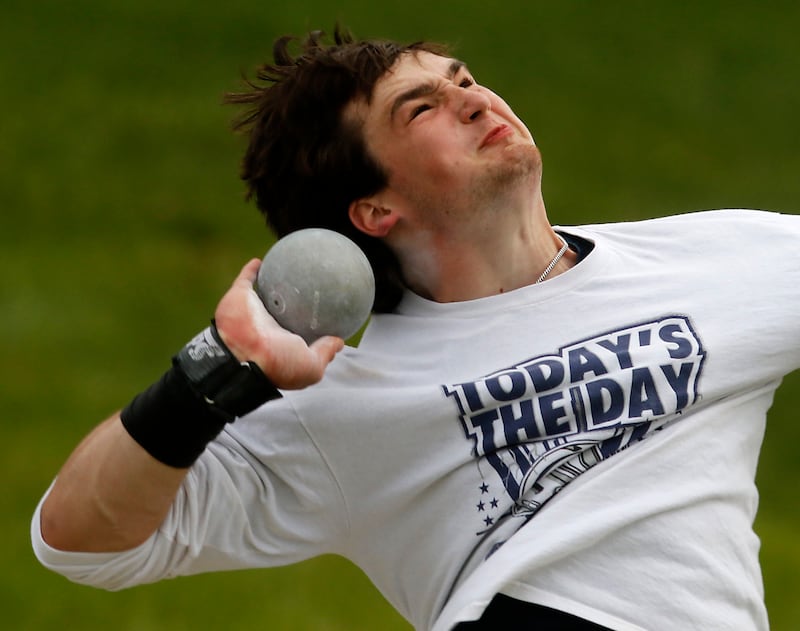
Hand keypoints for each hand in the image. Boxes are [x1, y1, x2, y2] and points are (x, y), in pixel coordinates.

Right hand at [214, 259, 344, 389]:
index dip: (306, 327)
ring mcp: (252, 312)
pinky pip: (246, 279)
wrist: (245, 355)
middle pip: (279, 312)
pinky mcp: (239, 297)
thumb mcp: (311, 366)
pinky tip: (261, 260)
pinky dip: (252, 270)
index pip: (294, 334)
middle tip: (307, 289)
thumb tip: (340, 341)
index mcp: (281, 343)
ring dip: (270, 283)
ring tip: (286, 271)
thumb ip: (325, 352)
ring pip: (262, 294)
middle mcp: (266, 327)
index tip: (320, 315)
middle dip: (290, 303)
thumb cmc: (279, 363)